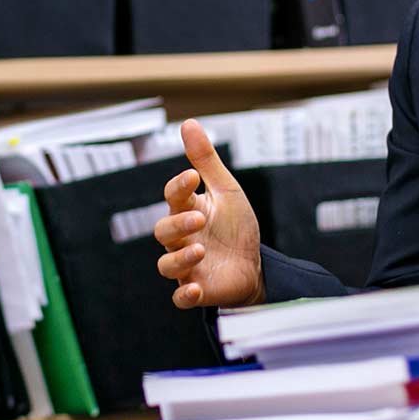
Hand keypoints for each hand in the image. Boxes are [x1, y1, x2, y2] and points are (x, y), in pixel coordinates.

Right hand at [154, 120, 264, 308]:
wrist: (255, 266)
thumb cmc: (236, 227)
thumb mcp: (226, 191)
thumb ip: (206, 160)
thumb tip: (188, 123)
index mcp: (188, 211)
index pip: (174, 197)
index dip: (179, 187)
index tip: (192, 177)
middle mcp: (182, 239)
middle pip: (163, 231)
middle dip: (178, 224)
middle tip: (198, 219)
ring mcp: (187, 266)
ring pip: (166, 264)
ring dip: (179, 258)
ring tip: (200, 250)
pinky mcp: (197, 290)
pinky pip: (180, 297)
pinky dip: (183, 294)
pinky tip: (194, 288)